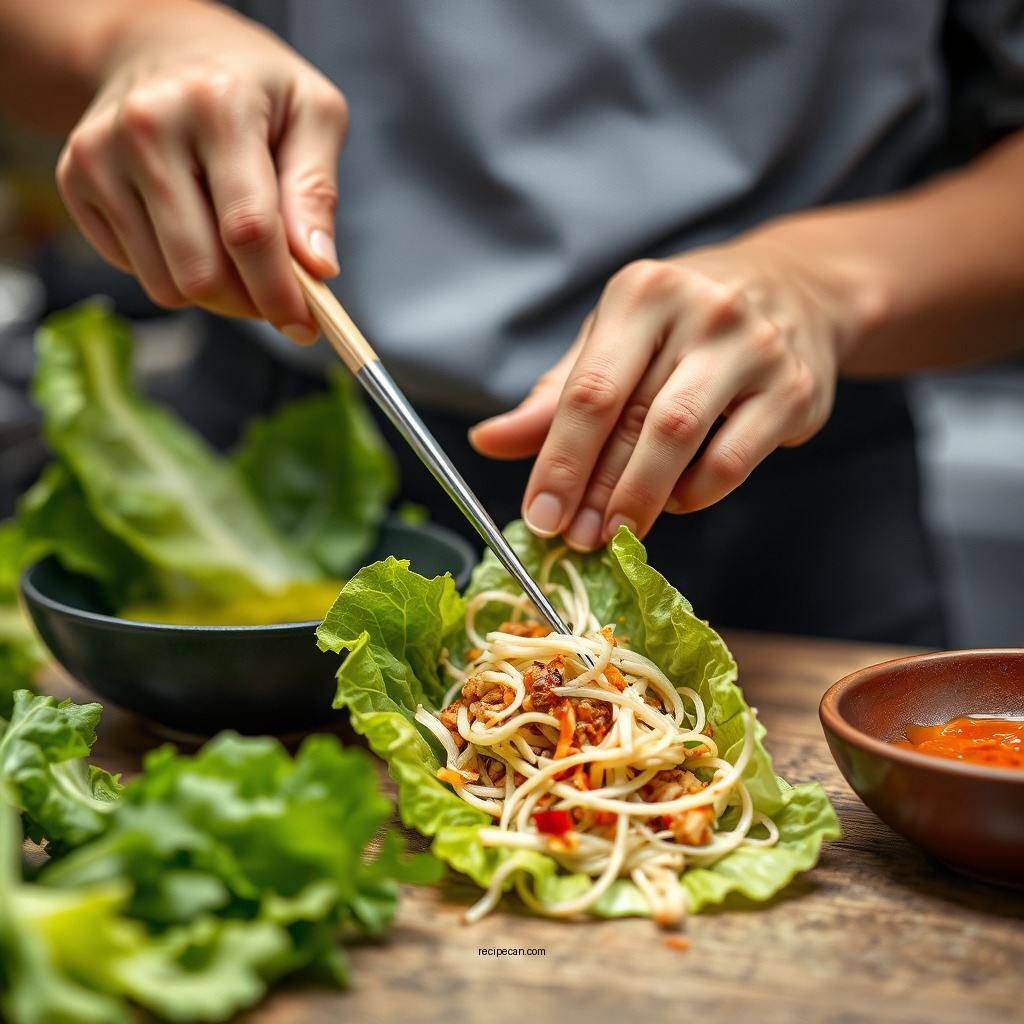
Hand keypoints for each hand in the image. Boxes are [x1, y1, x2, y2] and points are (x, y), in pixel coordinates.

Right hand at [55, 2, 345, 341]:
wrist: (161, 44)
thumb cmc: (251, 85)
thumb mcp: (311, 112)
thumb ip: (318, 191)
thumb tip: (317, 267)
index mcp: (216, 105)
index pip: (249, 231)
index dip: (279, 293)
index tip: (304, 327)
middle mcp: (148, 127)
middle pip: (202, 271)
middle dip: (249, 301)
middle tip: (274, 293)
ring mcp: (101, 155)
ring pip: (166, 285)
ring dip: (214, 294)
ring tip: (236, 255)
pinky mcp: (75, 181)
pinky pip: (137, 272)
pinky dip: (174, 272)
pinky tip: (190, 229)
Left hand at [470, 228, 861, 549]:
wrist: (797, 290)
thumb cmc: (684, 322)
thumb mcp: (615, 339)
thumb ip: (556, 395)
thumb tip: (487, 441)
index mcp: (641, 294)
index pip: (588, 391)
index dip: (558, 460)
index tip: (540, 515)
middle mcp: (700, 311)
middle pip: (632, 420)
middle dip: (594, 491)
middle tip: (573, 538)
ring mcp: (754, 349)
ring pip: (680, 440)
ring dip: (639, 499)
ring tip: (615, 533)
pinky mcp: (794, 390)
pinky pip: (731, 461)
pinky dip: (693, 494)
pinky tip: (674, 500)